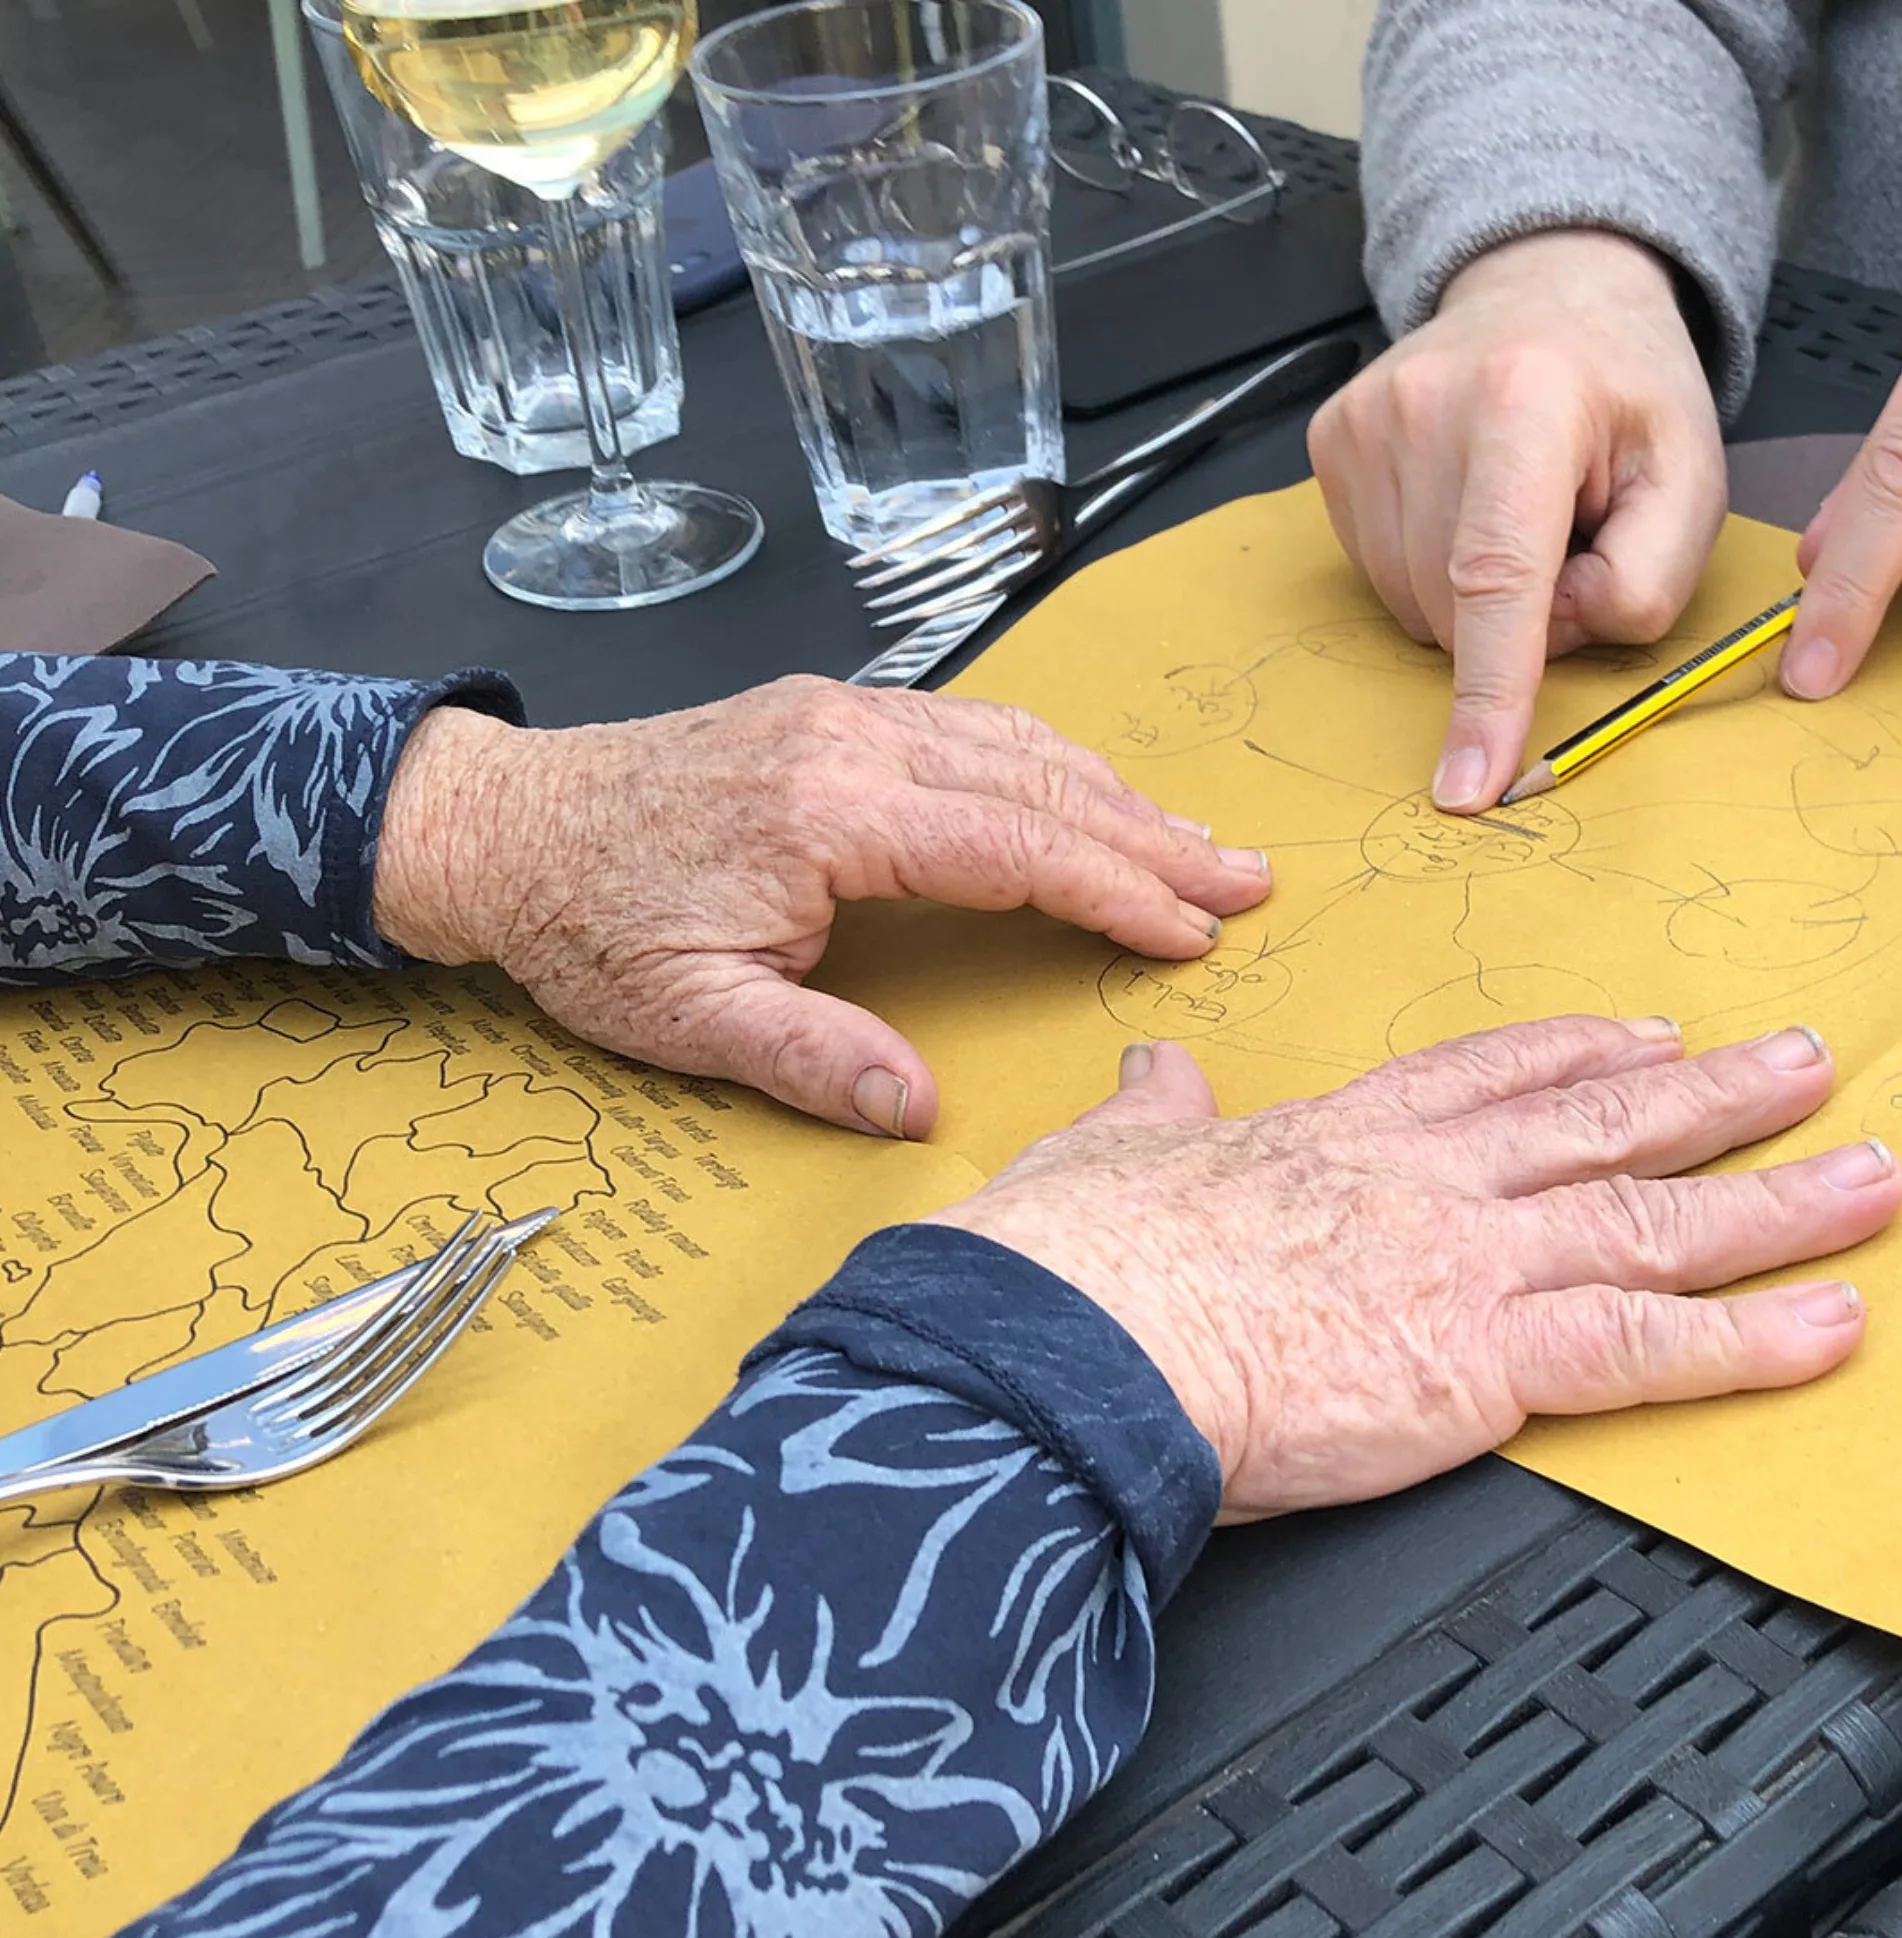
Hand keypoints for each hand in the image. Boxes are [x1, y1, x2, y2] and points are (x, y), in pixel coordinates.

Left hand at [371, 678, 1272, 1138]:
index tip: (1189, 932)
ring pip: (1018, 744)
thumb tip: (918, 1110)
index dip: (1115, 890)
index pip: (1014, 848)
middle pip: (1042, 783)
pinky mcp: (833, 715)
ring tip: (1199, 847)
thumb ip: (810, 1061)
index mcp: (826, 817)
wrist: (502, 827)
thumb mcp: (684, 1019)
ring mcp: (844, 717)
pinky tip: (1095, 797)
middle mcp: (850, 744)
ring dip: (1119, 796)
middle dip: (1156, 838)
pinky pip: (975, 728)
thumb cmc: (588, 927)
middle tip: (1249, 880)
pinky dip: (1056, 766)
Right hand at [934, 1015, 1901, 1517]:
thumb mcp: (1107, 1152)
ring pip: (1657, 1220)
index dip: (1580, 1050)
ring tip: (1872, 1183)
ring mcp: (1470, 1263)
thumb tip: (1159, 1075)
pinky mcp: (1486, 1359)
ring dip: (1778, 1201)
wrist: (1071, 1339)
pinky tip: (1830, 1326)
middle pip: (1603, 1123)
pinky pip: (1648, 1345)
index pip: (1488, 1076)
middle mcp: (1430, 1184)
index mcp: (1340, 1136)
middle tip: (1805, 1065)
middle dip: (1713, 1097)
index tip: (1646, 1032)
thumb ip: (1157, 1111)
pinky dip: (1749, 1338)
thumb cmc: (1074, 1262)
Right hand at [1308, 228, 1726, 812]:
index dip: (1489, 692)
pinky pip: (1379, 572)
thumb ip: (1650, 578)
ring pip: (1411, 603)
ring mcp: (1364, 422)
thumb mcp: (1691, 479)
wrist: (1551, 294)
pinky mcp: (1331, 443)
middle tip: (1570, 540)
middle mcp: (1424, 404)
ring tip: (1521, 513)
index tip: (1470, 784)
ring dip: (1475, 598)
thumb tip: (1556, 634)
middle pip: (1456, 607)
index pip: (1496, 575)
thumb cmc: (1628, 396)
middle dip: (1521, 620)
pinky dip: (1432, 570)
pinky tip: (1468, 506)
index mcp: (1526, 401)